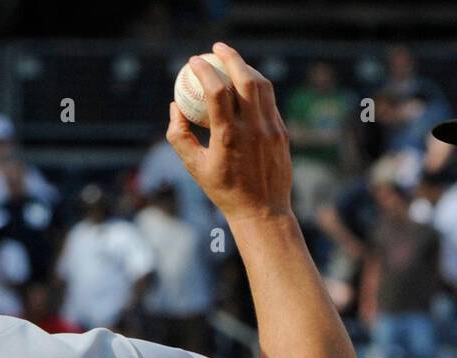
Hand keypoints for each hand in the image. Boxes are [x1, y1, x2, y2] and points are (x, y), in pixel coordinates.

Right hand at [166, 41, 292, 222]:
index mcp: (228, 136)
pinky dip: (258, 88)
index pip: (216, 90)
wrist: (262, 211)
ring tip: (233, 62)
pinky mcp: (282, 132)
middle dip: (230, 56)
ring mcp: (271, 129)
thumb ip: (179, 136)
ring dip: (247, 68)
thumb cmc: (224, 191)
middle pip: (244, 78)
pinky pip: (269, 102)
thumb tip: (174, 107)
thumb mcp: (194, 167)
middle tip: (217, 48)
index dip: (204, 70)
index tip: (193, 61)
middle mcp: (252, 129)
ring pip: (262, 86)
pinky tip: (248, 85)